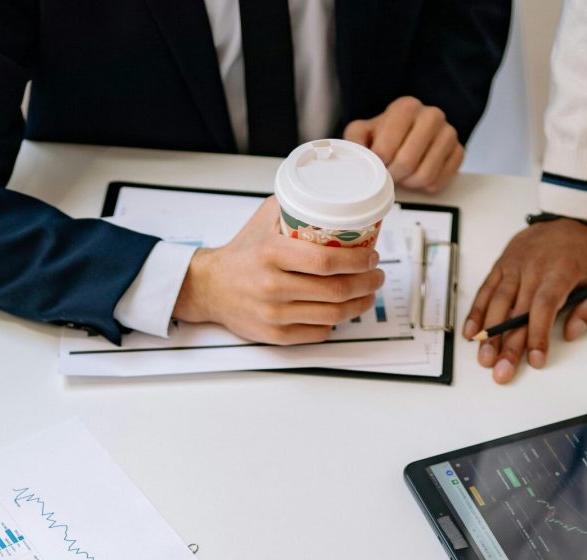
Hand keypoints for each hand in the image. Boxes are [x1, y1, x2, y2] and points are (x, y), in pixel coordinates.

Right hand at [173, 196, 383, 344]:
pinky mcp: (275, 335)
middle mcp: (272, 286)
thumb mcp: (264, 220)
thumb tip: (334, 196)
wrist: (210, 287)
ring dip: (359, 305)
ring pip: (332, 315)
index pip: (326, 261)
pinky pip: (318, 332)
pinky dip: (336, 322)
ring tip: (368, 293)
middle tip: (376, 274)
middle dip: (366, 283)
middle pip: (335, 290)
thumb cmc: (242, 253)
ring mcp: (274, 314)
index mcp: (272, 253)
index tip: (371, 256)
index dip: (357, 261)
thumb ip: (295, 206)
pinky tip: (343, 310)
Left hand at [344, 96, 463, 193]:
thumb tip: (353, 159)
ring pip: (425, 175)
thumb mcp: (364, 132)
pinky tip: (418, 176)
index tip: (379, 164)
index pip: (386, 147)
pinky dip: (425, 186)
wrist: (412, 134)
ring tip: (404, 175)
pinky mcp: (459, 151)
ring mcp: (448, 133)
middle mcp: (432, 115)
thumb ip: (354, 141)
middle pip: (407, 163)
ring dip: (410, 183)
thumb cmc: (386, 135)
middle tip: (391, 174)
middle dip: (394, 176)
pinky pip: (439, 181)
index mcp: (406, 107)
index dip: (379, 164)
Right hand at [463, 219, 586, 383]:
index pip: (544, 308)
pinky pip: (485, 290)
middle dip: (507, 346)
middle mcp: (533, 269)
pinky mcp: (501, 265)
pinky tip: (471, 333)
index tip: (535, 360)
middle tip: (501, 372)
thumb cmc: (583, 252)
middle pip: (517, 313)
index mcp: (559, 273)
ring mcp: (514, 266)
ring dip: (488, 334)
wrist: (567, 216)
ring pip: (497, 303)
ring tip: (484, 358)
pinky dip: (476, 311)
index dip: (538, 336)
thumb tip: (570, 334)